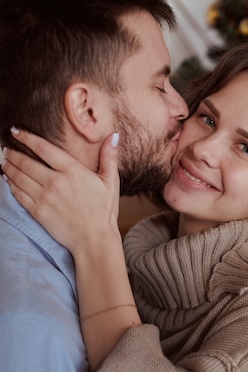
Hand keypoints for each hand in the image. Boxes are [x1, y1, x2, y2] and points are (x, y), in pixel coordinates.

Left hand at [2, 129, 120, 253]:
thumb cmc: (104, 211)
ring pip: (19, 177)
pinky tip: (7, 179)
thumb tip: (113, 135)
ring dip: (8, 167)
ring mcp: (45, 198)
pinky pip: (18, 194)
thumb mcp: (111, 182)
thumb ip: (109, 157)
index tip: (16, 131)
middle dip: (13, 153)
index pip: (43, 148)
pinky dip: (10, 185)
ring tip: (4, 161)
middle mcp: (56, 182)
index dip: (26, 137)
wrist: (94, 240)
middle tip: (6, 148)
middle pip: (26, 162)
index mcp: (73, 171)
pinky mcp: (38, 212)